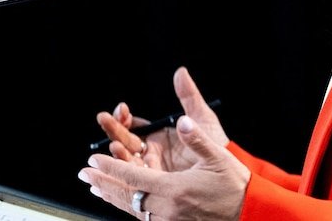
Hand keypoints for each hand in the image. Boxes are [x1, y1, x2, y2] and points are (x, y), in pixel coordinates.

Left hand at [79, 114, 249, 220]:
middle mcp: (168, 207)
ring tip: (95, 188)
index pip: (134, 177)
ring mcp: (169, 219)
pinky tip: (122, 201)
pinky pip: (143, 217)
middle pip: (126, 196)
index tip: (94, 161)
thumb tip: (182, 121)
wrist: (247, 210)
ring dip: (111, 197)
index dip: (111, 168)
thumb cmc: (234, 183)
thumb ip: (197, 139)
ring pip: (131, 209)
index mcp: (176, 189)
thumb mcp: (218, 157)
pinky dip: (127, 207)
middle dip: (102, 183)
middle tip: (84, 174)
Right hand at [94, 66, 229, 172]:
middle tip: (105, 119)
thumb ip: (189, 96)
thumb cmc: (215, 144)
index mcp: (158, 135)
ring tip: (115, 144)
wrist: (227, 172)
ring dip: (117, 150)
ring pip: (126, 158)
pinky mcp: (153, 184)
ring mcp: (150, 168)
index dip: (124, 117)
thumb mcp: (201, 117)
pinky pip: (133, 178)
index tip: (121, 109)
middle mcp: (150, 151)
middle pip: (124, 139)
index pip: (134, 124)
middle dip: (113, 128)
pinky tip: (118, 166)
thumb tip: (181, 72)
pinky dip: (123, 172)